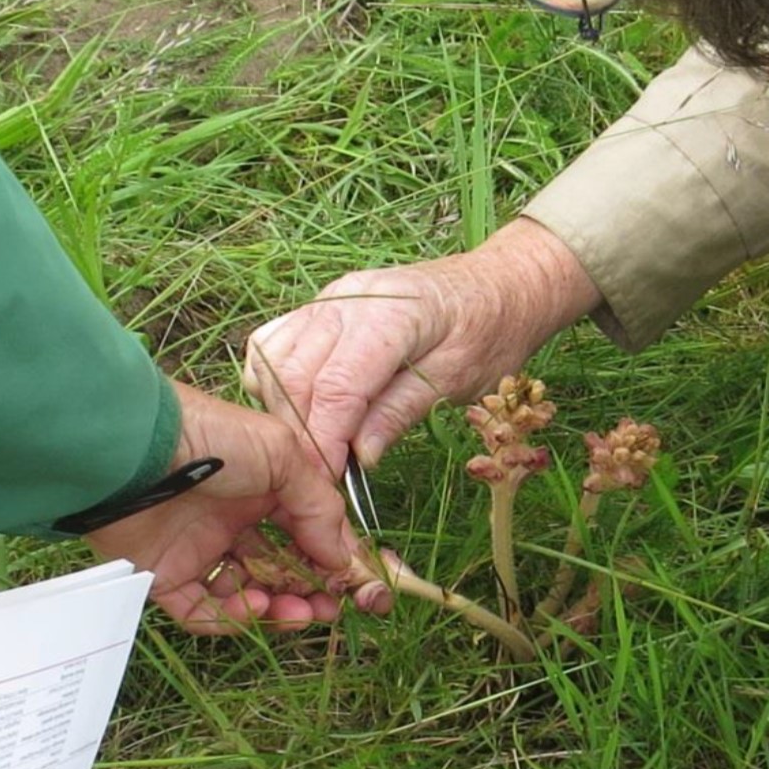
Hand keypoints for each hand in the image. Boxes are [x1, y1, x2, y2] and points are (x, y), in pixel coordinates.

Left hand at [83, 381, 390, 631]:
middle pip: (280, 568)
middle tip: (329, 608)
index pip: (308, 531)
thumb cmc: (213, 439)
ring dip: (276, 609)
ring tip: (296, 613)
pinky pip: (203, 611)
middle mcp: (233, 518)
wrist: (135, 450)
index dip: (334, 560)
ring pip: (246, 594)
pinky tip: (253, 608)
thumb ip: (320, 507)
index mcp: (264, 486)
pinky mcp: (166, 575)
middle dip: (309, 591)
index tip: (356, 585)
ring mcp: (200, 548)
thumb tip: (344, 558)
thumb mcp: (284, 456)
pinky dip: (232, 618)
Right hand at [244, 218, 599, 476]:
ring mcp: (326, 300)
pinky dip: (274, 383)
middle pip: (294, 376)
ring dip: (283, 411)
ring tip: (313, 448)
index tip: (326, 484)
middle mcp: (345, 300)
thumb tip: (359, 457)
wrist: (496, 285)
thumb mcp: (459, 378)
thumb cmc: (488, 331)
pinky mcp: (317, 308)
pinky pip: (273, 345)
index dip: (325, 441)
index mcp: (389, 314)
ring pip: (273, 361)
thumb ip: (402, 411)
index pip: (337, 386)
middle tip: (319, 478)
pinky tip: (302, 411)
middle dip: (299, 433)